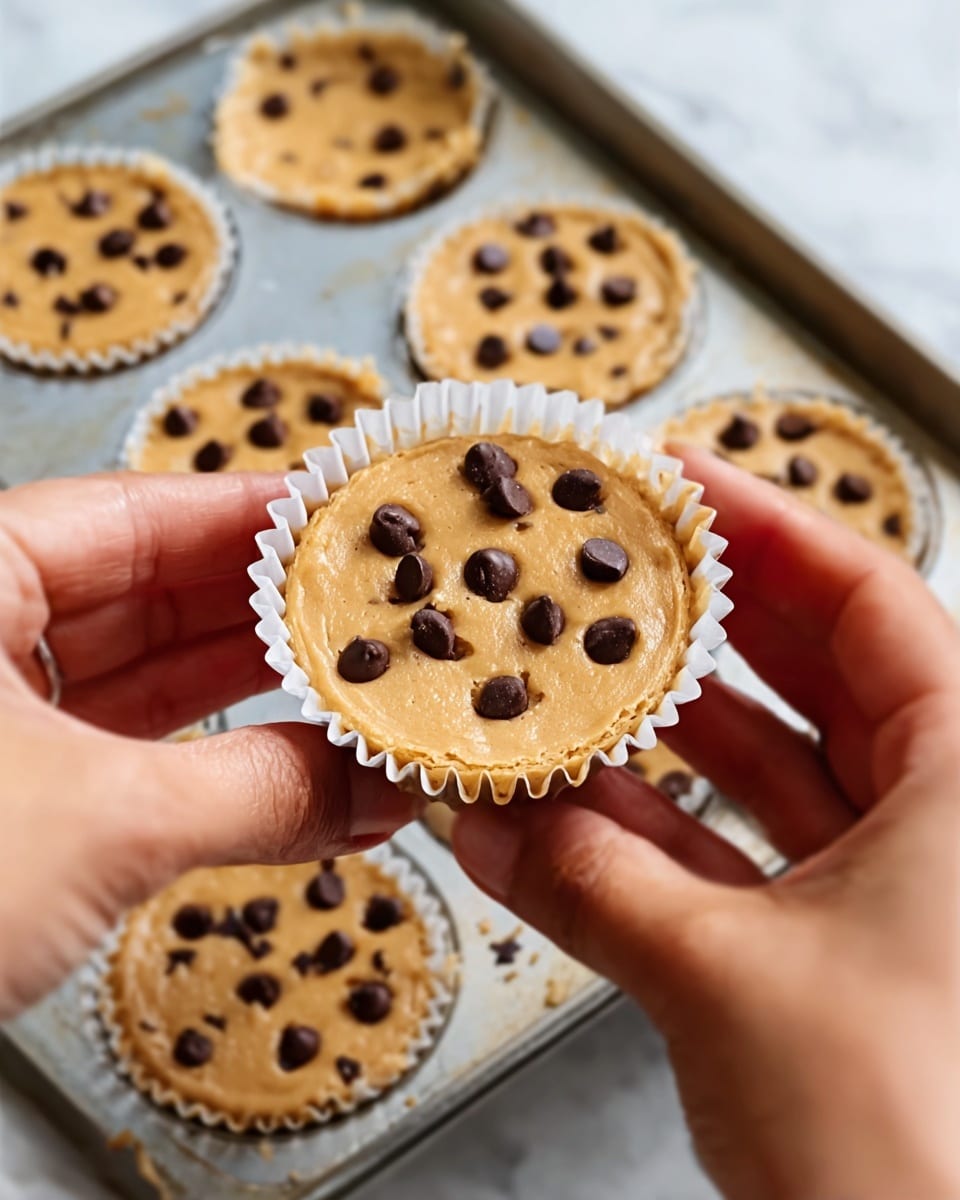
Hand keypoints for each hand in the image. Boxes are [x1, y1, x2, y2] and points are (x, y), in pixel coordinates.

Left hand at [0, 473, 412, 1017]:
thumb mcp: (95, 824)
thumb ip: (254, 792)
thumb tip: (370, 786)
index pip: (133, 512)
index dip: (253, 514)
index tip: (344, 520)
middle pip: (146, 591)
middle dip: (266, 612)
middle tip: (372, 614)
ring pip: (139, 679)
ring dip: (248, 695)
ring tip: (350, 690)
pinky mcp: (4, 802)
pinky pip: (123, 757)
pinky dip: (207, 769)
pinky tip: (290, 771)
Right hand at [454, 448, 959, 1199]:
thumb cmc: (914, 1145)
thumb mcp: (724, 978)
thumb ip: (588, 883)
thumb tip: (482, 820)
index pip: (869, 602)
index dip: (770, 528)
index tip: (678, 485)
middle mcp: (944, 824)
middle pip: (814, 677)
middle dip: (701, 626)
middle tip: (609, 573)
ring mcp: (889, 895)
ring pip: (766, 779)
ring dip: (656, 746)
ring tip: (567, 688)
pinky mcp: (835, 961)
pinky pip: (736, 869)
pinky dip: (651, 847)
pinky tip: (560, 822)